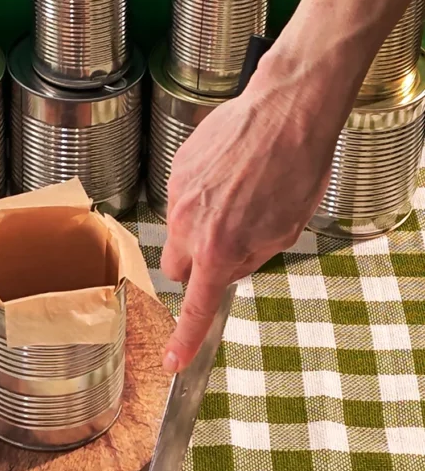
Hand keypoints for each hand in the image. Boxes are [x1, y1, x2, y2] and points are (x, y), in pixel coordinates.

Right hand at [160, 67, 334, 371]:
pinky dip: (200, 195)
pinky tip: (230, 174)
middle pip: (174, 268)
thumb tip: (229, 268)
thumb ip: (250, 259)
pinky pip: (181, 196)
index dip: (184, 338)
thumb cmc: (296, 168)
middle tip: (224, 248)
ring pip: (177, 230)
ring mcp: (179, 194)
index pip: (195, 307)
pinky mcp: (178, 167)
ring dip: (199, 226)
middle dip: (194, 266)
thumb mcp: (285, 231)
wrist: (287, 109)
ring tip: (237, 196)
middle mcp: (190, 226)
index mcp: (220, 250)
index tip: (173, 361)